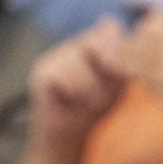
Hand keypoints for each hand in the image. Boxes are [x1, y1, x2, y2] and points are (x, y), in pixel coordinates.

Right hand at [29, 18, 129, 146]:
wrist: (70, 135)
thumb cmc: (95, 107)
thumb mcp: (117, 84)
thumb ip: (120, 61)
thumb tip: (114, 35)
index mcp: (95, 41)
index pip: (110, 27)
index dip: (118, 49)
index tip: (119, 74)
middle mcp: (74, 43)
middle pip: (96, 41)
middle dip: (106, 72)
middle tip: (102, 95)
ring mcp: (55, 54)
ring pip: (81, 64)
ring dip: (91, 91)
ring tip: (86, 103)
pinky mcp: (42, 71)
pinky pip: (64, 78)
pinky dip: (74, 96)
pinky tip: (70, 104)